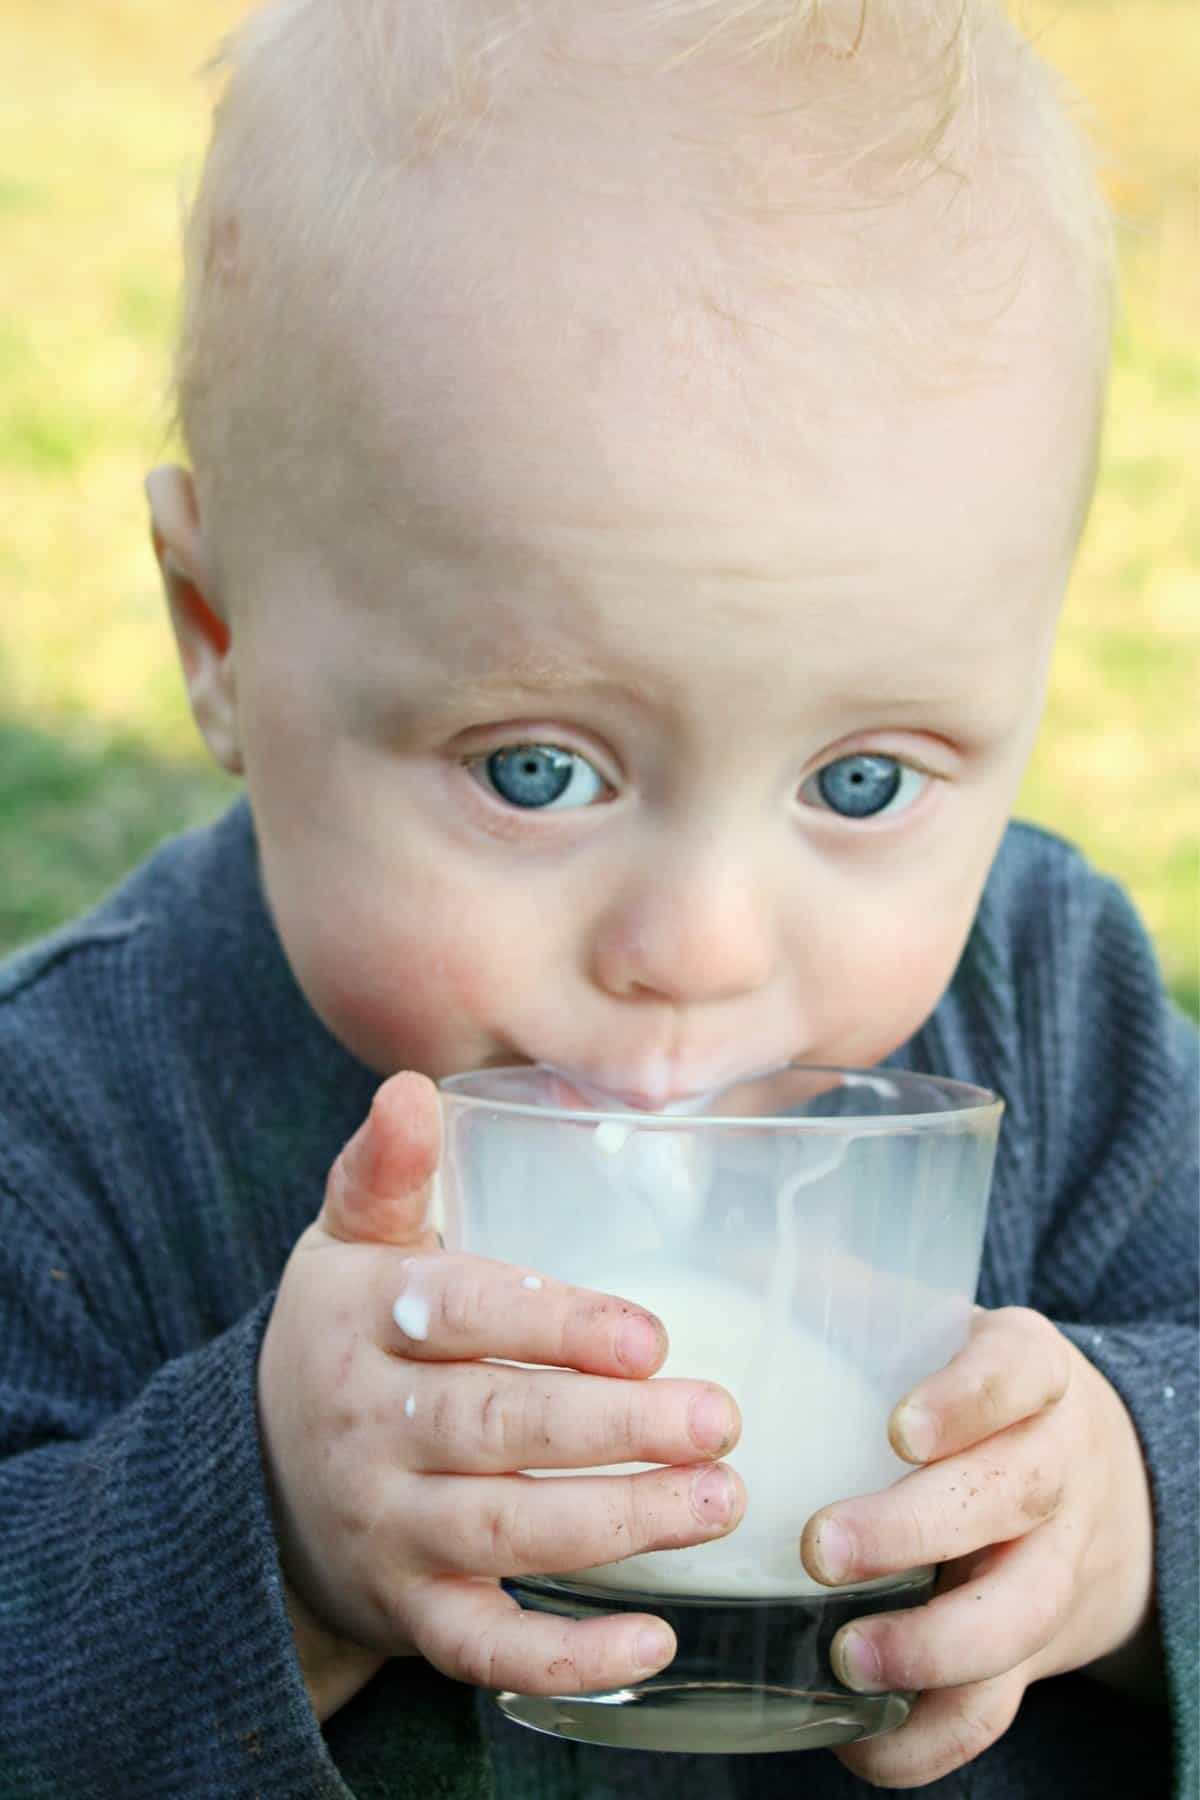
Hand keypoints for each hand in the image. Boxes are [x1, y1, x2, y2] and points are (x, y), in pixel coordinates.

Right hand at [258, 1072, 744, 1719]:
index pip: (459, 1316)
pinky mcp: (410, 1613)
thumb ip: (386, 1172)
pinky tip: (655, 1642)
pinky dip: (566, 1659)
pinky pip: (484, 1649)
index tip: (650, 1334)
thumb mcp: (346, 1246)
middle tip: (718, 1419)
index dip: (553, 1326)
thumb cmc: (343, 1338)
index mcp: (361, 1319)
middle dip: (610, 1429)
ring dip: (615, 1524)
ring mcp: (388, 1528)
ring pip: (502, 1534)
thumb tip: (411, 1087)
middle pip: (492, 1429)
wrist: (256, 1484)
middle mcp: (369, 1427)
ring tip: (719, 1500)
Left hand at [799, 1307, 1155, 1787]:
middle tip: (822, 1549)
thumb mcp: (940, 1333)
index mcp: (1030, 1377)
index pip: (1015, 1376)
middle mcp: (1056, 1467)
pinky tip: (866, 1744)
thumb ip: (853, 1299)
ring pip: (1019, 1613)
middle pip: (1012, 1499)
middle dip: (917, 1530)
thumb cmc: (977, 1398)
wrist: (1098, 1482)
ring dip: (935, 1647)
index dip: (965, 1402)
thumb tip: (734, 1253)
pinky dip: (938, 1738)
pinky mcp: (1037, 1646)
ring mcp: (1054, 1563)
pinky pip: (1003, 1703)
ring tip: (849, 1660)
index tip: (899, 1428)